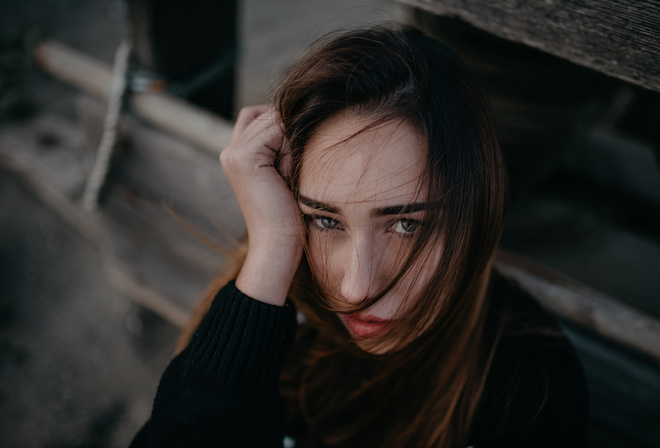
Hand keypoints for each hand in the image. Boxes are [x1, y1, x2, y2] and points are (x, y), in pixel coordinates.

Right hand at [220, 106, 302, 304]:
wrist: (278, 244)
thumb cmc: (289, 215)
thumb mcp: (285, 173)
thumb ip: (283, 146)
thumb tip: (301, 113)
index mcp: (236, 155)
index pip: (263, 116)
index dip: (286, 132)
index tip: (294, 165)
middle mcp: (230, 151)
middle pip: (270, 114)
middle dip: (291, 135)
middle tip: (293, 172)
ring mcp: (233, 153)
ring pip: (275, 119)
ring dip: (293, 142)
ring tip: (290, 174)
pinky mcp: (244, 156)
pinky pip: (277, 129)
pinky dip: (292, 148)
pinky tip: (289, 174)